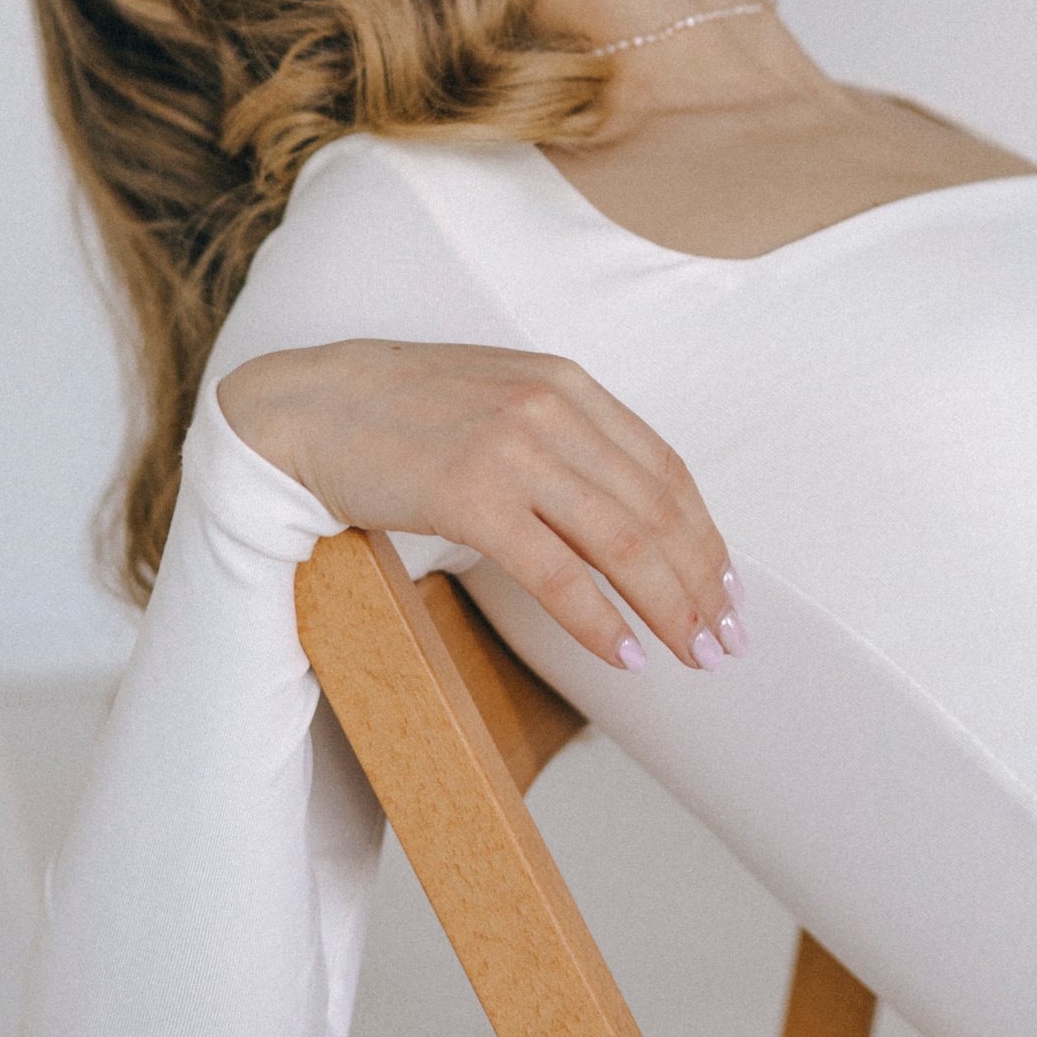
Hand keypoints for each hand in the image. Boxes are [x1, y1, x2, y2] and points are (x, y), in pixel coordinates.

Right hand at [217, 339, 746, 673]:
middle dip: (702, 582)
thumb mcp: (498, 400)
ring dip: (668, 607)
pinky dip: (599, 620)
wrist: (308, 406)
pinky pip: (556, 572)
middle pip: (656, 509)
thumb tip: (622, 514)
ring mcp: (512, 448)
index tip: (728, 589)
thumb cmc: (399, 414)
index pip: (664, 467)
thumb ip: (561, 436)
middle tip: (725, 640)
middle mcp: (550, 406)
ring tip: (692, 654)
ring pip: (621, 542)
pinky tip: (624, 655)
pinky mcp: (470, 494)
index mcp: (565, 381)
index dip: (707, 535)